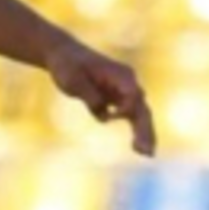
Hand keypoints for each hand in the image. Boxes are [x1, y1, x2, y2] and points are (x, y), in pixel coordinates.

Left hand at [45, 39, 155, 156]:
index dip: (126, 109)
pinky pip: (130, 117)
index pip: (133, 94)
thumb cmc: (67, 65)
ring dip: (144, 134)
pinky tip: (136, 147)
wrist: (62, 56)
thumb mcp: (72, 79)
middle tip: (146, 152)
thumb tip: (104, 115)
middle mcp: (127, 82)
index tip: (110, 116)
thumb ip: (89, 95)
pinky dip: (135, 132)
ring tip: (146, 154)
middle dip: (145, 129)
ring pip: (140, 115)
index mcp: (119, 73)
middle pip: (142, 108)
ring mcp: (124, 91)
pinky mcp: (117, 100)